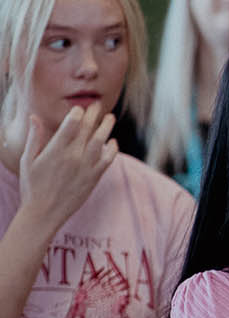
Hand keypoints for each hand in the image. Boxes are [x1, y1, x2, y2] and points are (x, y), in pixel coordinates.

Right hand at [15, 106, 115, 229]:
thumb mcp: (27, 160)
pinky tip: (112, 142)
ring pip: (101, 140)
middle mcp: (73, 156)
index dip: (77, 113)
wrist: (44, 213)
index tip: (79, 107)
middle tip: (96, 104)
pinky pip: (108, 158)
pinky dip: (112, 148)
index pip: (71, 124)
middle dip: (93, 114)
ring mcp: (86, 166)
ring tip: (109, 117)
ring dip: (106, 126)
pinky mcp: (95, 176)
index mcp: (55, 151)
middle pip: (87, 129)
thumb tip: (34, 117)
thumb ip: (34, 138)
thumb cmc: (32, 186)